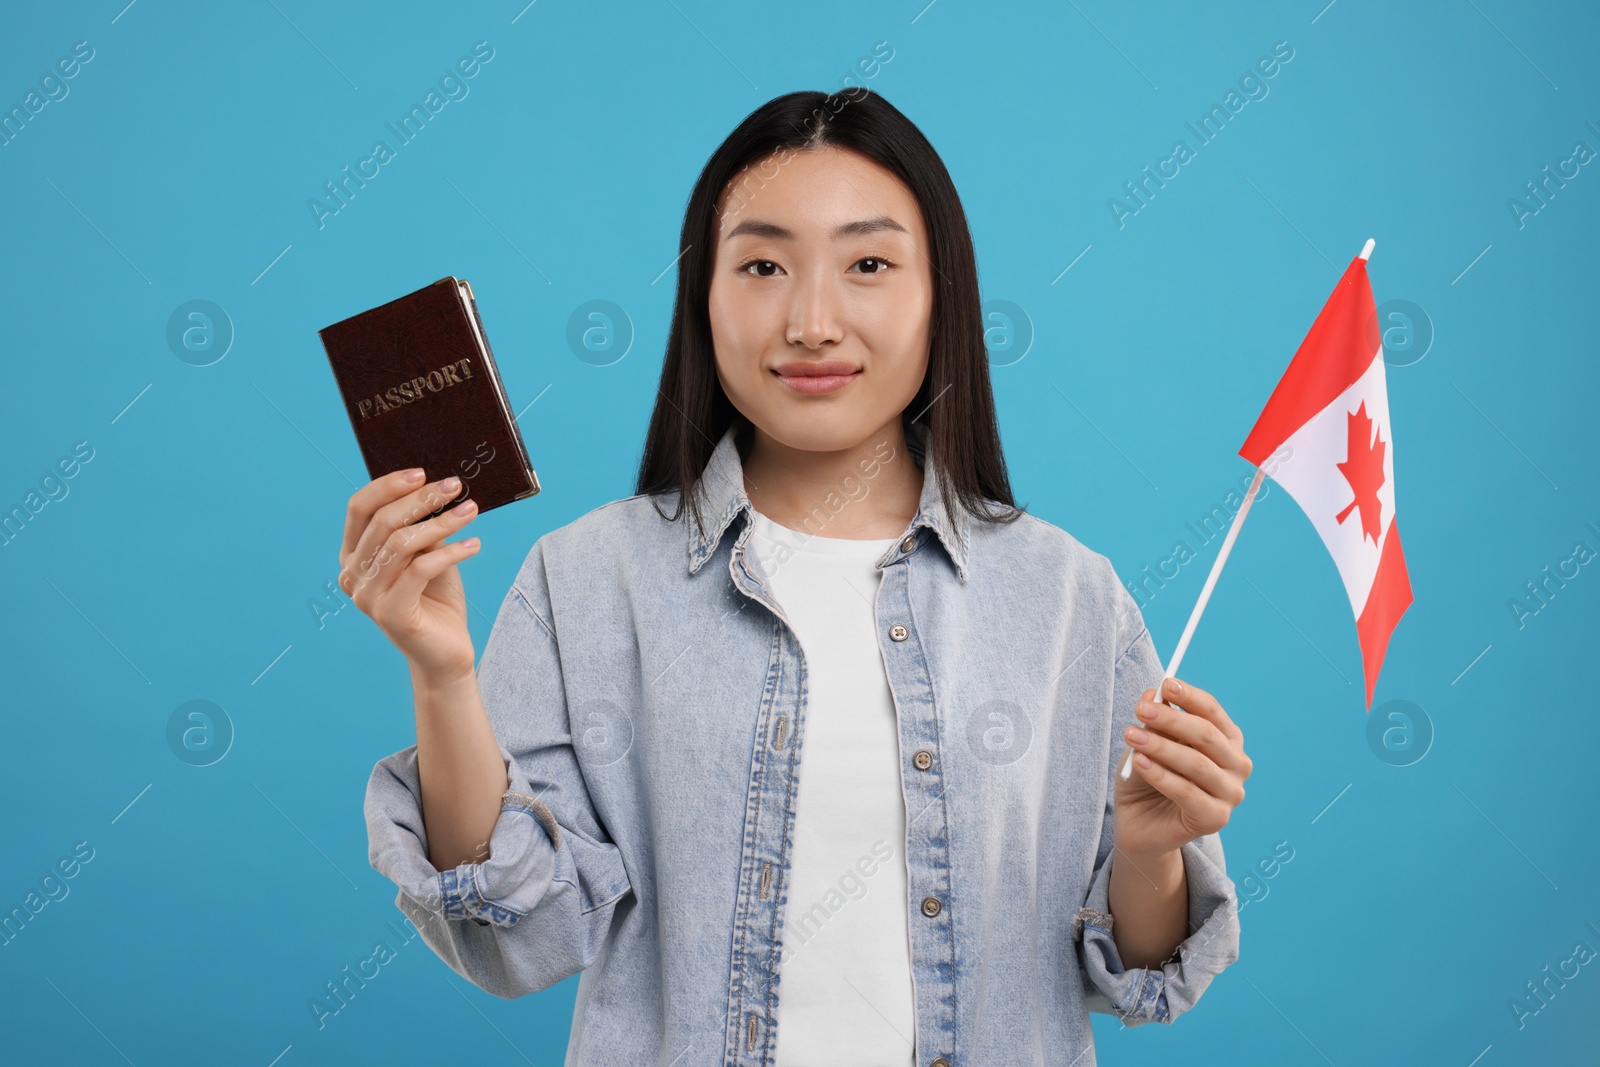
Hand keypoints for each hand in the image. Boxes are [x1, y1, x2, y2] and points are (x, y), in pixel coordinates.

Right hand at [338, 468, 482, 682]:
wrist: (445, 652)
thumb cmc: (436, 598)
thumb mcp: (427, 553)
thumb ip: (421, 526)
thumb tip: (436, 486)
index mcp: (354, 555)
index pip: (359, 508)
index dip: (387, 486)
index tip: (422, 472)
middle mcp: (353, 575)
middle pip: (382, 522)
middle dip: (421, 499)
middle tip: (455, 486)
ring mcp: (368, 597)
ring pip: (402, 543)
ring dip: (441, 522)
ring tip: (471, 511)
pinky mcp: (391, 614)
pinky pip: (421, 569)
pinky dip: (452, 551)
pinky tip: (474, 544)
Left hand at [1114, 677, 1251, 860]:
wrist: (1140, 823)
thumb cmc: (1149, 776)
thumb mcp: (1147, 743)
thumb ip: (1155, 722)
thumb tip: (1153, 694)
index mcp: (1226, 740)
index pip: (1212, 712)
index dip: (1190, 697)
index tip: (1166, 684)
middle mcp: (1236, 765)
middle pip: (1206, 735)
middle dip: (1171, 719)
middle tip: (1140, 709)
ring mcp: (1231, 793)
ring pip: (1195, 763)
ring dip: (1160, 746)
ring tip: (1132, 735)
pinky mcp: (1216, 818)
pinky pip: (1187, 792)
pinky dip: (1161, 775)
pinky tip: (1140, 763)